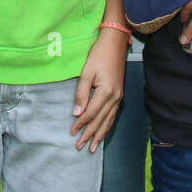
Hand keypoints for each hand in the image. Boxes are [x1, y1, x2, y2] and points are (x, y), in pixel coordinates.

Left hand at [70, 28, 127, 151]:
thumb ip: (81, 94)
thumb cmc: (99, 55)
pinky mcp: (120, 95)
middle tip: (80, 147)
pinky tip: (103, 131)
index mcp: (106, 93)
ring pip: (108, 121)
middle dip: (89, 135)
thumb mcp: (87, 73)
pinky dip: (107, 126)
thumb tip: (76, 113)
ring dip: (100, 135)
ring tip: (93, 147)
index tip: (71, 132)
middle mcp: (115, 98)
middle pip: (100, 121)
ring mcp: (119, 97)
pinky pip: (113, 115)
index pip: (90, 114)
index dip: (80, 125)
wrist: (115, 43)